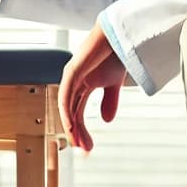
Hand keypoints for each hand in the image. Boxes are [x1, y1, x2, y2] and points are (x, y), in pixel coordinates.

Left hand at [58, 23, 129, 152]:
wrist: (120, 36)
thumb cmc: (116, 54)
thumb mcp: (114, 84)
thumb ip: (110, 101)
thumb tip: (106, 121)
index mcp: (84, 86)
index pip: (79, 113)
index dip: (82, 131)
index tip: (88, 148)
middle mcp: (74, 83)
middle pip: (72, 114)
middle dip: (77, 133)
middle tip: (84, 150)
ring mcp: (71, 78)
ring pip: (67, 108)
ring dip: (71, 127)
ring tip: (77, 143)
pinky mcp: (72, 72)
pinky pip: (66, 96)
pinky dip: (67, 112)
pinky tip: (70, 126)